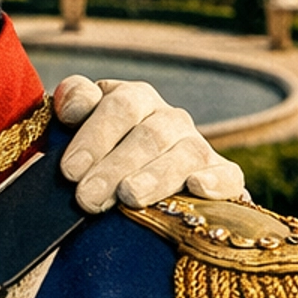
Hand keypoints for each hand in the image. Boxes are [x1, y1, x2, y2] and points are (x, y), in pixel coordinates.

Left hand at [54, 77, 245, 211]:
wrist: (125, 196)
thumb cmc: (94, 162)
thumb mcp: (76, 132)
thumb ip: (73, 106)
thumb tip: (72, 103)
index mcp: (132, 100)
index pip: (119, 106)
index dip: (95, 135)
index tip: (70, 170)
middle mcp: (168, 119)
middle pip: (148, 135)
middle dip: (115, 167)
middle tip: (87, 197)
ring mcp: (196, 146)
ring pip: (184, 155)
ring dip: (155, 176)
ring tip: (129, 197)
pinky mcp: (222, 176)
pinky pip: (227, 175)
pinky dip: (214, 181)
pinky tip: (197, 187)